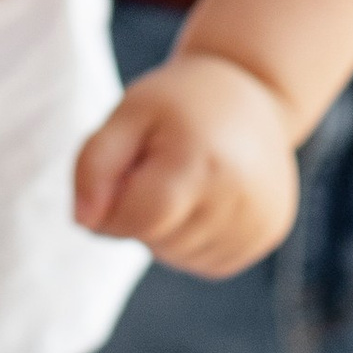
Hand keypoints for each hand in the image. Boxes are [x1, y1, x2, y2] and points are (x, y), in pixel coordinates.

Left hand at [73, 55, 300, 278]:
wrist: (251, 91)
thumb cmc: (178, 103)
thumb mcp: (128, 113)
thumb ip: (92, 164)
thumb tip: (84, 221)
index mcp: (200, 161)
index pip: (137, 221)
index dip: (113, 208)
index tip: (121, 174)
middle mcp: (238, 197)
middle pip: (157, 242)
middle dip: (142, 214)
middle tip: (160, 166)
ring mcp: (258, 220)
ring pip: (179, 257)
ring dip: (167, 229)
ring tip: (184, 179)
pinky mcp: (268, 233)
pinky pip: (206, 261)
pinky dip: (193, 238)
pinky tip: (205, 197)